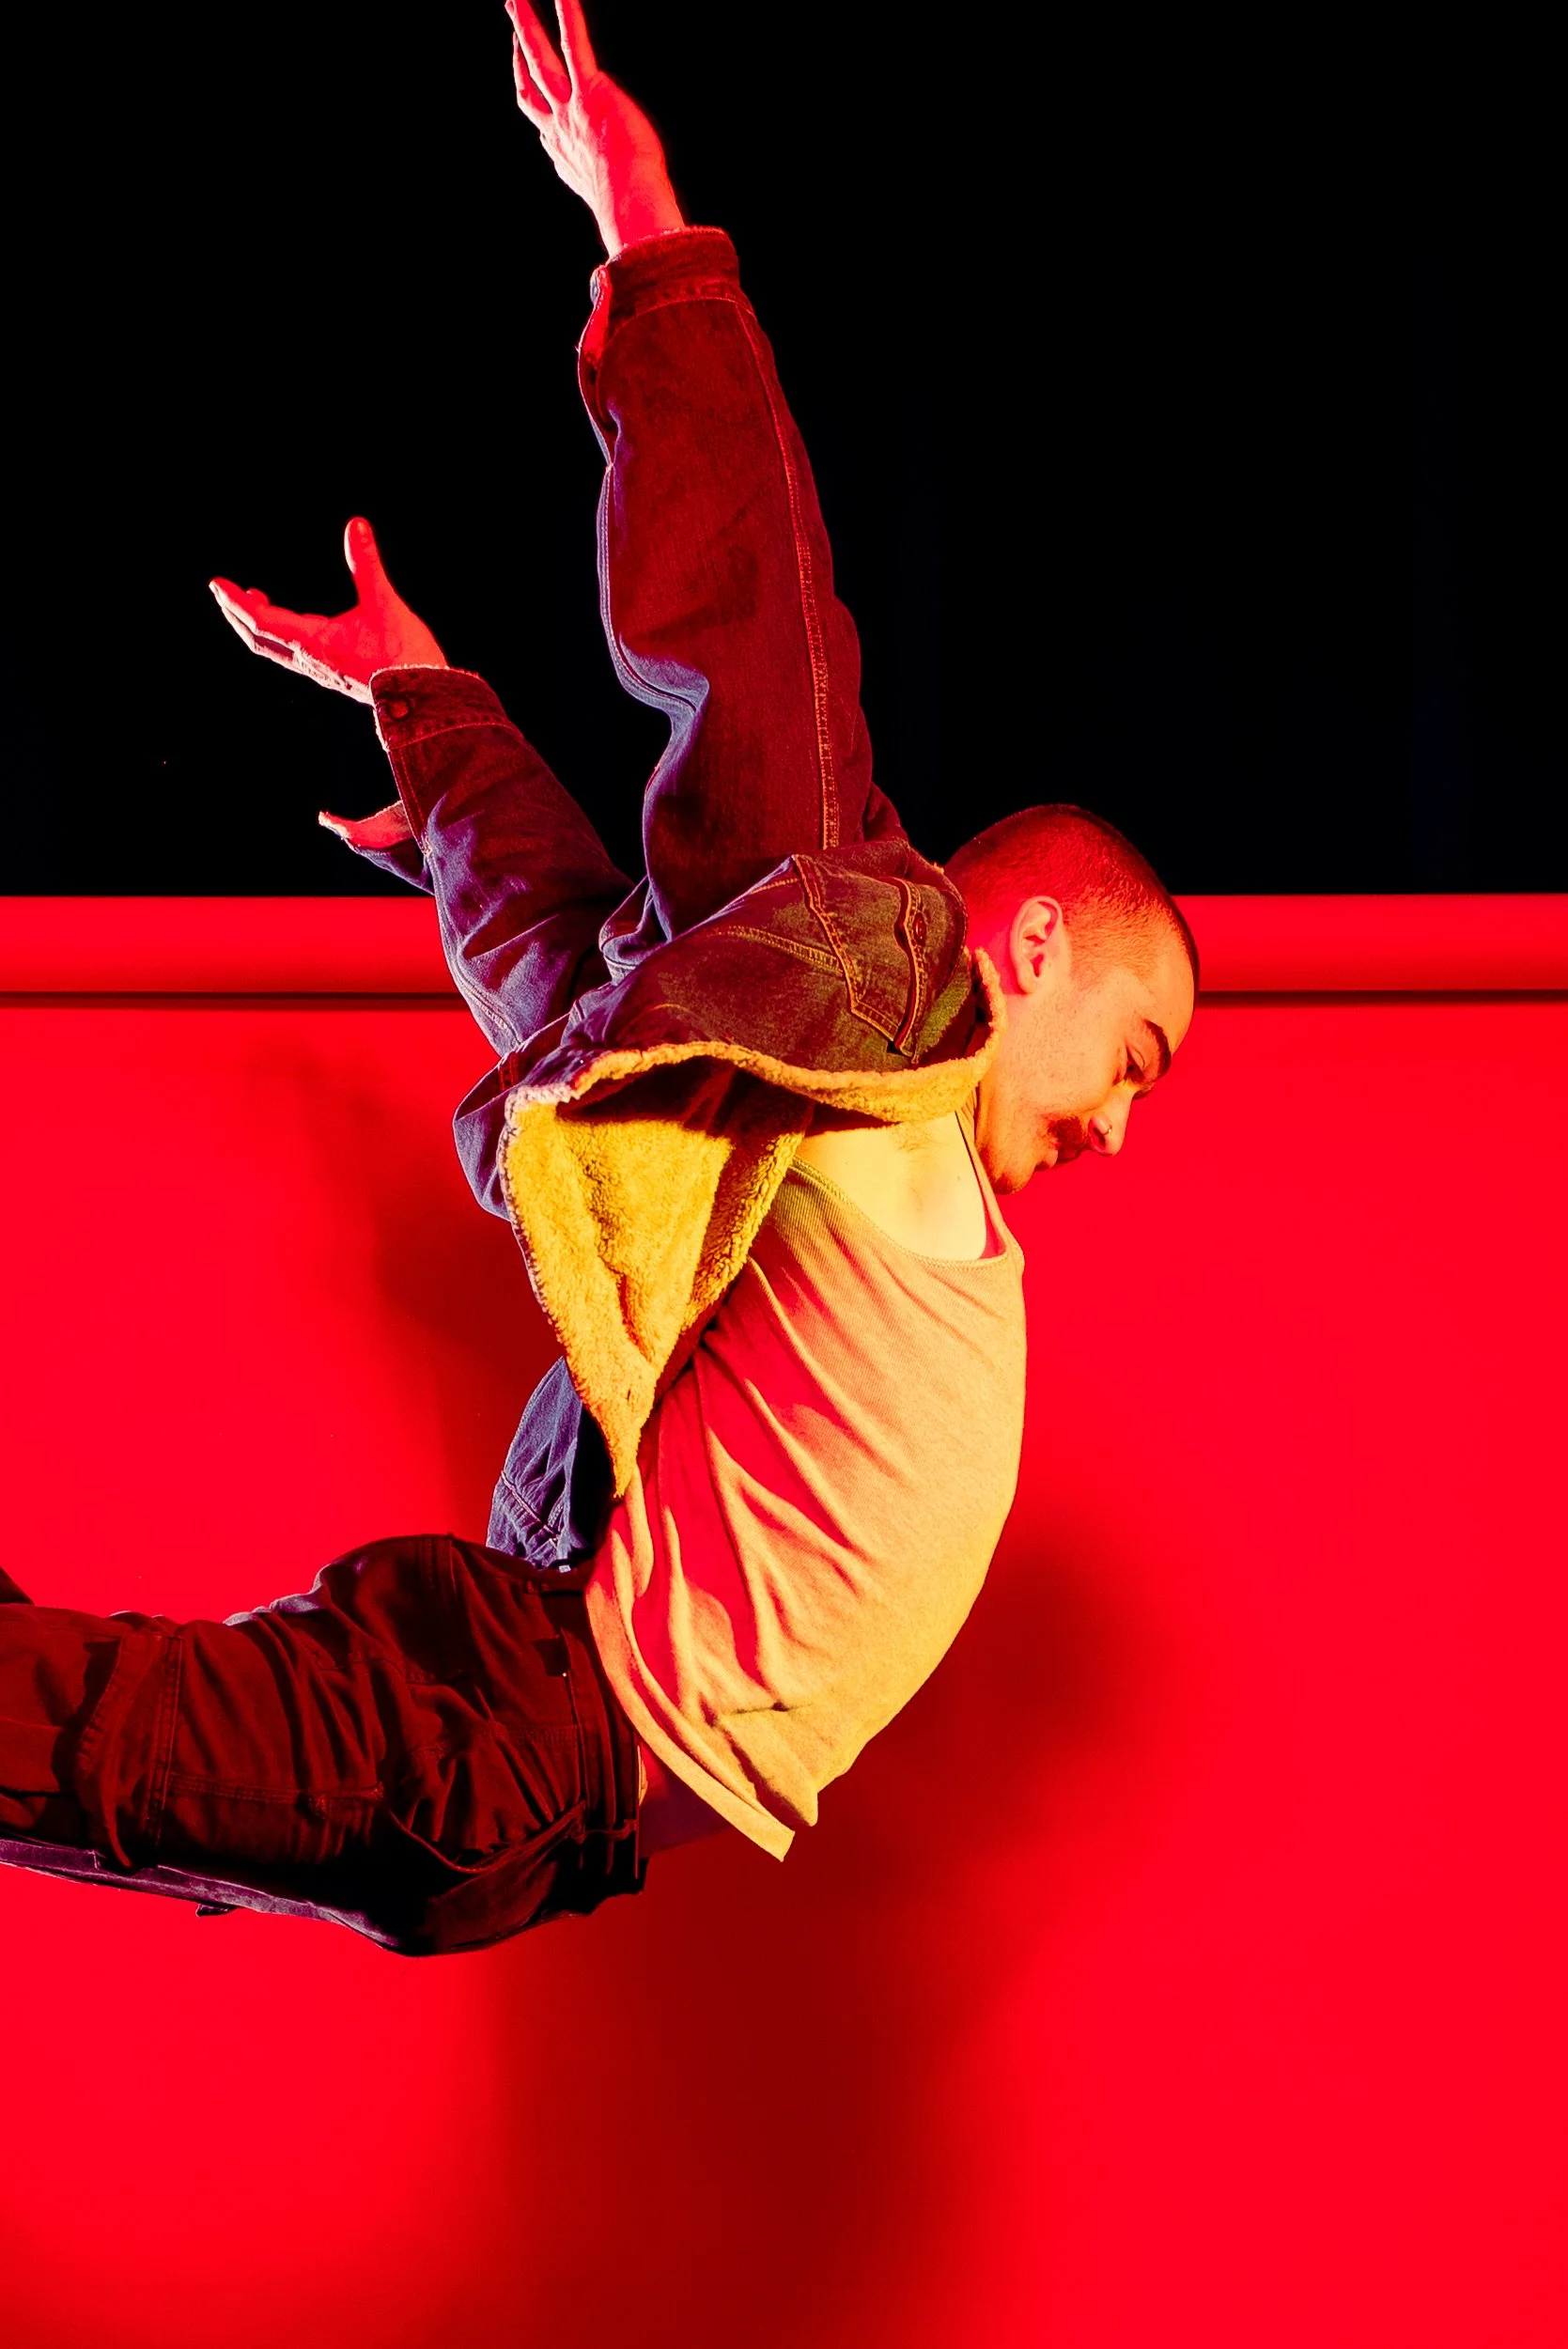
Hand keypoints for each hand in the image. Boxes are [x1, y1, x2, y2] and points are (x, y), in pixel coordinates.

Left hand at [209, 518, 446, 703]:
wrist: (426, 701)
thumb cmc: (403, 655)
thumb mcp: (384, 603)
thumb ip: (367, 564)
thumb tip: (357, 525)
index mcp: (312, 642)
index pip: (259, 620)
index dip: (235, 601)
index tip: (216, 584)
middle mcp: (310, 660)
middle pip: (258, 637)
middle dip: (238, 613)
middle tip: (224, 590)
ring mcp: (321, 670)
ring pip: (274, 648)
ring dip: (257, 624)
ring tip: (253, 600)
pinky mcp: (334, 674)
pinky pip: (293, 653)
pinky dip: (279, 634)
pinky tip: (292, 624)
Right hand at [507, 0, 684, 255]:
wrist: (630, 203)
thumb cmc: (631, 207)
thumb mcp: (613, 200)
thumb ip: (610, 193)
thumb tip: (633, 213)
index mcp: (564, 155)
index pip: (541, 123)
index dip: (534, 101)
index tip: (526, 83)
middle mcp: (559, 129)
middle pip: (529, 84)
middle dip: (518, 52)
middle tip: (512, 24)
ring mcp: (571, 109)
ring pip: (540, 61)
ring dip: (526, 28)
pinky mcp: (592, 93)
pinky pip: (576, 48)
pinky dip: (569, 18)